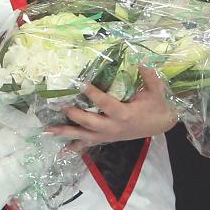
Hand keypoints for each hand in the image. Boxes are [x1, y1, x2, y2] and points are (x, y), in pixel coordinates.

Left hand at [47, 69, 178, 146]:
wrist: (160, 125)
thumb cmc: (157, 106)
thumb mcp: (155, 90)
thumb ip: (148, 76)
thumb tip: (140, 59)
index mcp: (124, 114)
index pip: (105, 103)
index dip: (93, 93)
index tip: (81, 84)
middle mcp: (113, 127)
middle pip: (89, 122)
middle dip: (74, 114)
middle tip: (60, 105)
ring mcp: (108, 135)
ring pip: (84, 136)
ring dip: (66, 132)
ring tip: (49, 129)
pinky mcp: (106, 139)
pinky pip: (88, 144)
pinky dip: (75, 147)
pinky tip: (62, 150)